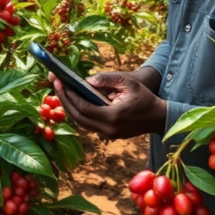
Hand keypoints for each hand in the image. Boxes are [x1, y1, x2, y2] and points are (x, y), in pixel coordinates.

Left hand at [49, 71, 166, 139]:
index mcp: (113, 116)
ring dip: (70, 107)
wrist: (158, 118)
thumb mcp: (129, 83)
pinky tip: (73, 99)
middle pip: (78, 117)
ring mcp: (108, 135)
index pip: (83, 108)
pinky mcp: (109, 135)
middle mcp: (108, 129)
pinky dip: (79, 113)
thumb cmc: (145, 98)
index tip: (59, 81)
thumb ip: (108, 79)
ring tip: (61, 90)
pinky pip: (88, 124)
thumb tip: (86, 80)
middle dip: (64, 100)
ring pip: (81, 123)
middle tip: (55, 84)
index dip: (69, 95)